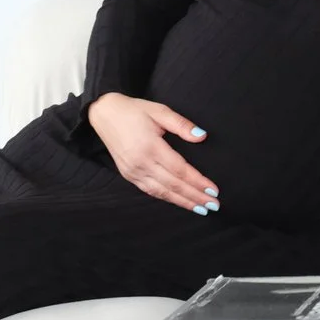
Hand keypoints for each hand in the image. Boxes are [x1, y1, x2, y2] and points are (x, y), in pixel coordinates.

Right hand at [86, 92, 218, 213]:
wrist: (105, 114)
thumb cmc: (134, 111)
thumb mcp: (160, 110)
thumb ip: (181, 124)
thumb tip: (202, 136)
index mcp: (150, 147)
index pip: (180, 170)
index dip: (198, 182)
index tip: (214, 191)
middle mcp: (141, 163)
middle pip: (173, 185)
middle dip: (195, 197)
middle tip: (214, 205)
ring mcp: (133, 172)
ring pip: (162, 192)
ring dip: (183, 202)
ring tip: (201, 209)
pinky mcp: (128, 175)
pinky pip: (150, 191)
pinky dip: (167, 198)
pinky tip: (179, 201)